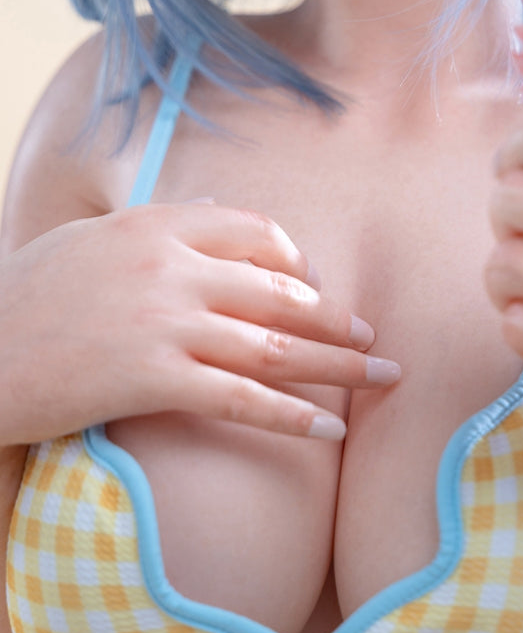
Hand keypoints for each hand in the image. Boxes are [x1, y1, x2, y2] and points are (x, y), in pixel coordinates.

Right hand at [0, 203, 399, 444]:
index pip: (256, 233)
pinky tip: (330, 429)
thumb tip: (212, 203)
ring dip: (337, 365)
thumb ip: (158, 220)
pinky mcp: (155, 379)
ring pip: (276, 344)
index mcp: (159, 223)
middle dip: (334, 317)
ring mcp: (167, 322)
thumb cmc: (27, 295)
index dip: (297, 262)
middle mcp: (172, 266)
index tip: (316, 285)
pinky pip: (243, 399)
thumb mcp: (91, 237)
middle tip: (369, 336)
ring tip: (378, 376)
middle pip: (280, 290)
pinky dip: (293, 416)